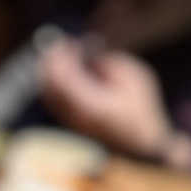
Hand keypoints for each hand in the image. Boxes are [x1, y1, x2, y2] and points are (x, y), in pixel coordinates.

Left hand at [39, 39, 190, 167]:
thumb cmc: (141, 111)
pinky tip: (66, 74)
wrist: (141, 148)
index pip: (64, 78)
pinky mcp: (71, 126)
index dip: (61, 57)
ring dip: (52, 74)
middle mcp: (75, 117)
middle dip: (51, 64)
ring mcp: (71, 124)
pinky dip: (56, 85)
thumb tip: (85, 56)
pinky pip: (55, 102)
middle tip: (57, 47)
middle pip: (51, 87)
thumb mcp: (132, 78)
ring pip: (50, 95)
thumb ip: (106, 63)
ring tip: (63, 57)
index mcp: (91, 106)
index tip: (65, 42)